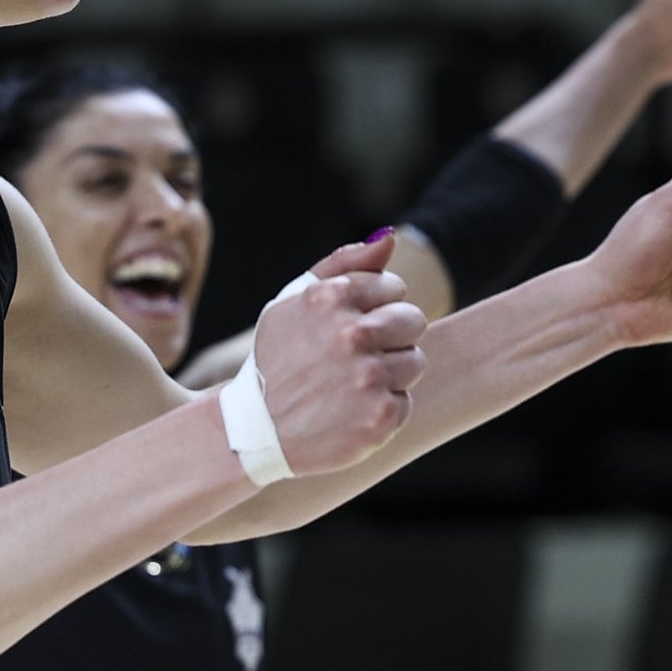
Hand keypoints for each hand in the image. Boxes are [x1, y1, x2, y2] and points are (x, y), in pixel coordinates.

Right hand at [252, 236, 427, 472]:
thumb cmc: (277, 360)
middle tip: (354, 359)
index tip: (347, 328)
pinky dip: (382, 410)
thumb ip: (342, 264)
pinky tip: (350, 413)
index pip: (394, 288)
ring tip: (351, 387)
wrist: (256, 432)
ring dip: (390, 375)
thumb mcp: (293, 303)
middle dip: (390, 337)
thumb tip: (390, 238)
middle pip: (413, 321)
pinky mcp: (380, 417)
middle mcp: (351, 335)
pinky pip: (405, 401)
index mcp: (330, 299)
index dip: (374, 308)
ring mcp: (367, 378)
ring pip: (415, 362)